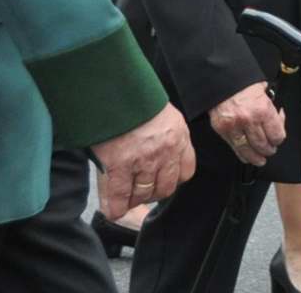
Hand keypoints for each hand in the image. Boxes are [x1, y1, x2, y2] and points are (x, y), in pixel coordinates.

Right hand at [89, 102, 194, 218]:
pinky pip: (120, 196)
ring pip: (143, 194)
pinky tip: (114, 210)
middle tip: (141, 192)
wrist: (117, 91)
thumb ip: (168, 135)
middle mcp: (165, 152)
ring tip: (126, 196)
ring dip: (134, 199)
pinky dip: (116, 207)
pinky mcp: (120, 165)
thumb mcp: (166, 116)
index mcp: (179, 137)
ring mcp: (143, 160)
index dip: (173, 180)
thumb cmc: (138, 101)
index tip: (162, 181)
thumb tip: (162, 151)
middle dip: (153, 194)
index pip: (186, 172)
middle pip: (165, 188)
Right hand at [206, 82, 284, 168]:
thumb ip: (271, 107)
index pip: (276, 134)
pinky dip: (242, 155)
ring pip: (248, 150)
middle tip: (270, 150)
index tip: (278, 138)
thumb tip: (278, 118)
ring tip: (261, 159)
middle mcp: (249, 120)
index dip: (279, 139)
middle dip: (269, 150)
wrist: (222, 81)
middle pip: (263, 144)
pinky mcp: (222, 130)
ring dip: (256, 157)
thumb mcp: (264, 91)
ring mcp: (234, 127)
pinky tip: (247, 157)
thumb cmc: (243, 84)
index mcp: (263, 109)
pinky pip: (234, 148)